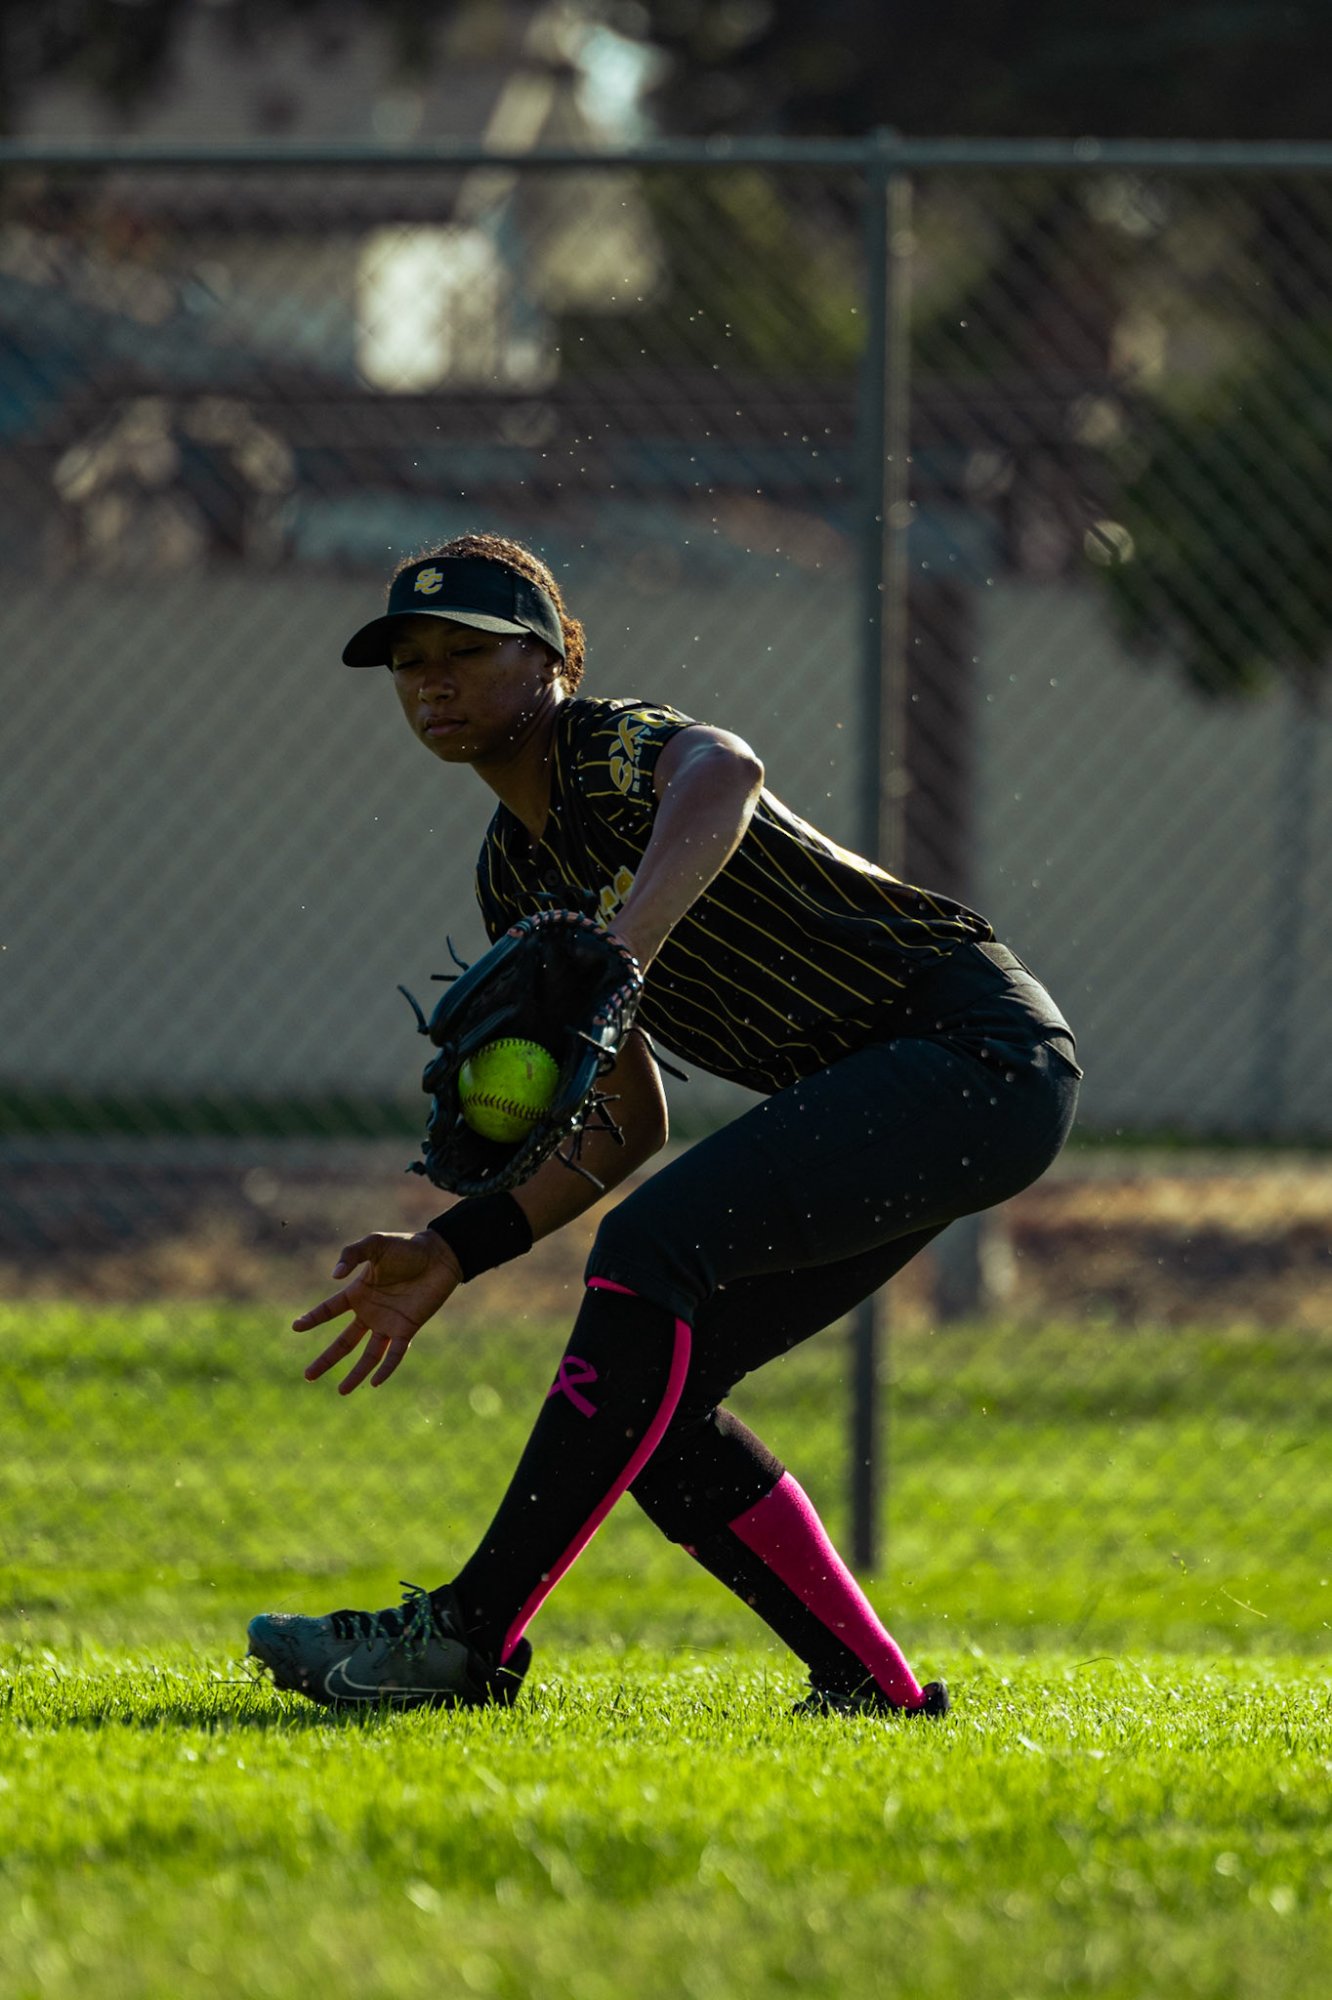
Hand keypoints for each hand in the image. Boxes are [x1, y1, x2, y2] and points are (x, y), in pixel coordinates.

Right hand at [295, 1230, 462, 1393]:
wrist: (439, 1255)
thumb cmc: (406, 1247)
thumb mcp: (375, 1244)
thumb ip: (352, 1254)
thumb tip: (334, 1276)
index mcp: (358, 1293)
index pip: (329, 1310)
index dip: (313, 1318)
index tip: (296, 1327)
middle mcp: (370, 1312)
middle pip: (343, 1342)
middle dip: (326, 1360)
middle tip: (308, 1376)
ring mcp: (388, 1323)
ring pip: (368, 1355)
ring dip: (355, 1374)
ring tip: (341, 1392)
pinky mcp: (407, 1329)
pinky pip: (395, 1353)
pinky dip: (386, 1368)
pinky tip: (375, 1383)